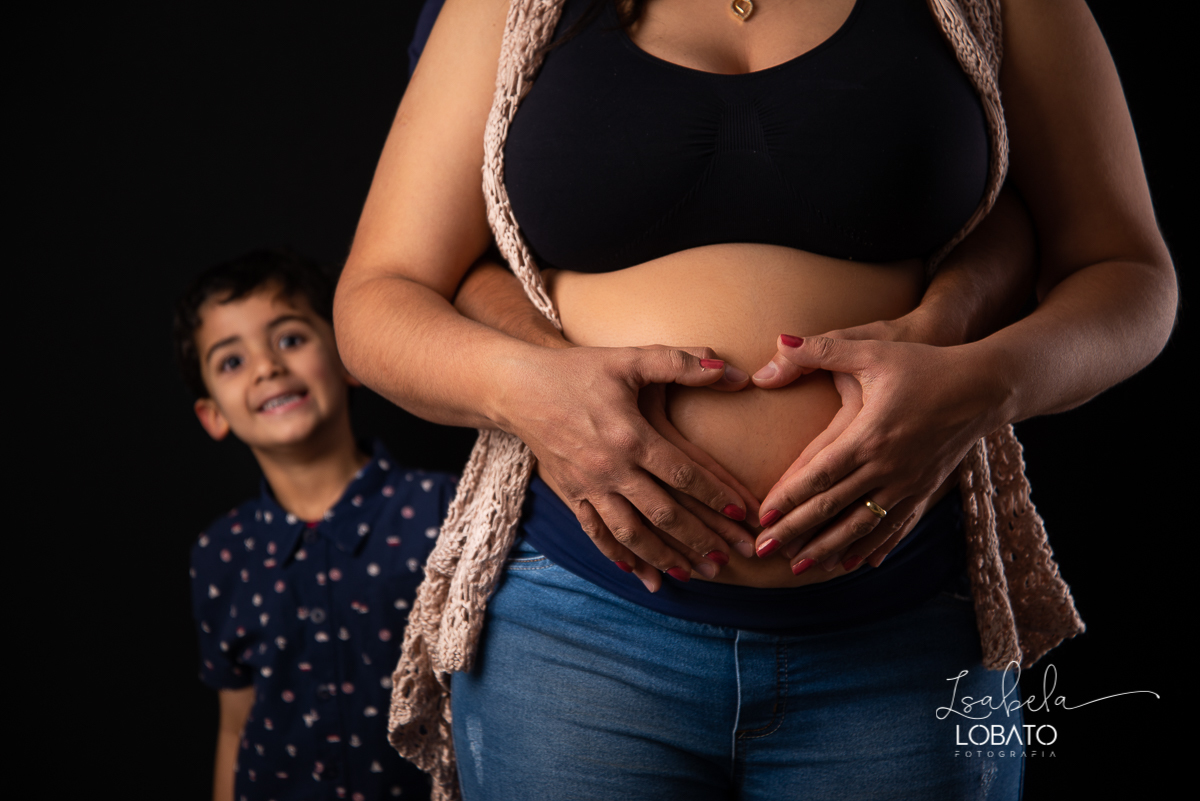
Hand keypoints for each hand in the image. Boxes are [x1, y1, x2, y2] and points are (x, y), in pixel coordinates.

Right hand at [505, 344, 754, 591]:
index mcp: (630, 437)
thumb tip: (729, 370)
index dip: (715, 495)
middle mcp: (610, 469)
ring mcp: (588, 487)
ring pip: (631, 534)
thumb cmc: (578, 370)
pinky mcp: (570, 495)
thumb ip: (681, 362)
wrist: (518, 388)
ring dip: (664, 558)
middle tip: (730, 560)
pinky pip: (597, 535)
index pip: (683, 474)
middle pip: (663, 514)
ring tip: (693, 575)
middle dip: (699, 540)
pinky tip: (640, 573)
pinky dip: (620, 556)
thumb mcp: (630, 358)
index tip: (741, 514)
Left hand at [748, 328, 1002, 573]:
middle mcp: (887, 467)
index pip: (818, 475)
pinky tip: (854, 563)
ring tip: (799, 569)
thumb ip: (821, 348)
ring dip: (828, 550)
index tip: (762, 517)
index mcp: (869, 435)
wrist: (984, 386)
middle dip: (796, 532)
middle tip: (764, 551)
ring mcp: (908, 483)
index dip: (788, 498)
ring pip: (861, 527)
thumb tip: (778, 339)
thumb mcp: (872, 350)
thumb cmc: (924, 364)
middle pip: (832, 508)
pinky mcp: (926, 490)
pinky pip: (895, 527)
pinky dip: (871, 547)